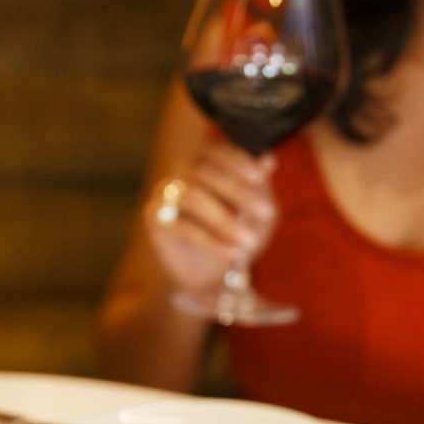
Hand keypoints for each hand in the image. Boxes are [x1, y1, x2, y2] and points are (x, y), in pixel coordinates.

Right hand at [145, 137, 277, 295]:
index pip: (215, 151)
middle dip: (238, 192)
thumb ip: (259, 186)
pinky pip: (182, 226)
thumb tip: (268, 160)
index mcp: (204, 161)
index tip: (259, 178)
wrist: (211, 272)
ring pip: (192, 196)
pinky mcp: (154, 217)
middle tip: (267, 214)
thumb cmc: (235, 233)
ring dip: (225, 219)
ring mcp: (164, 192)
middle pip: (204, 171)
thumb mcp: (254, 210)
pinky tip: (231, 252)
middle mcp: (181, 172)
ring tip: (250, 241)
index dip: (237, 161)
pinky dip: (210, 240)